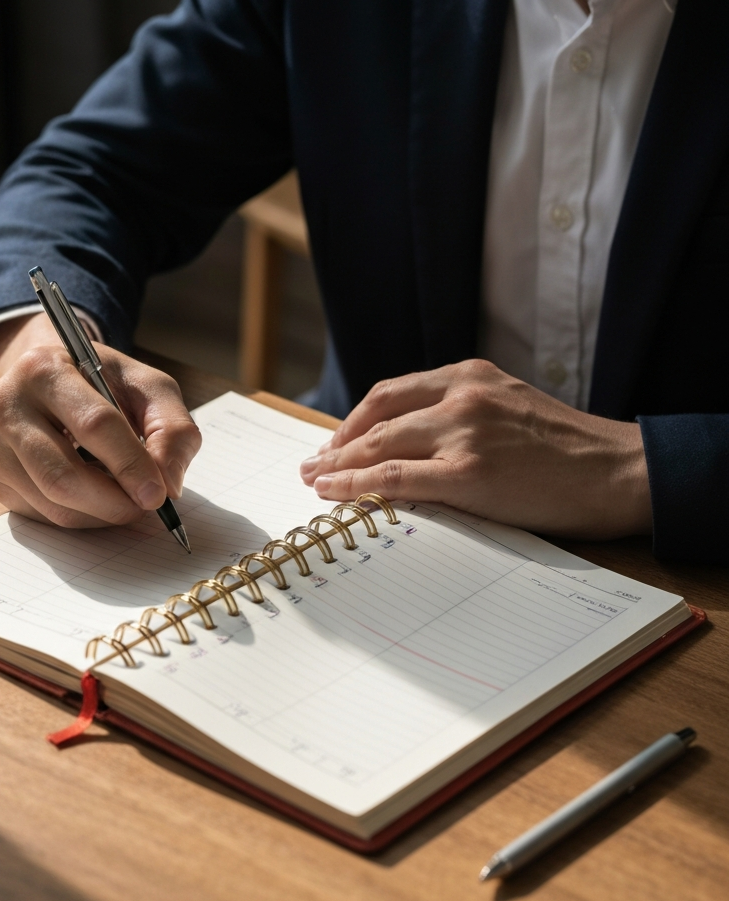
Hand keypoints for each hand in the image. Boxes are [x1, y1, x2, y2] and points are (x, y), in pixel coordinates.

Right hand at [0, 313, 200, 527]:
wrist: (49, 382)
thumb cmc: (102, 385)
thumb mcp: (146, 388)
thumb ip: (172, 429)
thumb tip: (168, 485)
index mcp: (44, 368)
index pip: (94, 425)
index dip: (131, 465)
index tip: (159, 495)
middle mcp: (4, 404)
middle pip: (63, 476)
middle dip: (114, 503)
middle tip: (144, 508)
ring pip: (52, 504)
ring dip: (100, 515)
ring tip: (124, 500)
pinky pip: (41, 515)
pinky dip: (80, 517)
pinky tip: (94, 497)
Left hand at [298, 359, 651, 538]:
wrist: (619, 471)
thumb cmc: (567, 449)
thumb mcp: (510, 409)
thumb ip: (461, 415)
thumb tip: (407, 444)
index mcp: (471, 375)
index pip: (392, 392)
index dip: (354, 420)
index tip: (334, 443)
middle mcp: (463, 395)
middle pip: (378, 416)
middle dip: (336, 444)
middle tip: (312, 465)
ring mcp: (465, 432)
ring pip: (380, 445)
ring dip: (338, 465)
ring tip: (314, 482)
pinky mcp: (470, 473)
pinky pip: (395, 478)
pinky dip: (356, 486)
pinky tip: (334, 494)